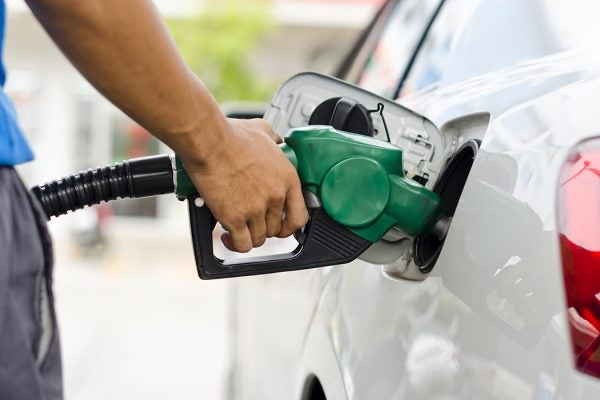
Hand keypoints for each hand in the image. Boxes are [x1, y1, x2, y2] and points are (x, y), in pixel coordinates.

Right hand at [180, 118, 308, 252]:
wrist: (209, 141)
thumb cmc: (231, 135)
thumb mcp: (263, 131)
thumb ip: (275, 139)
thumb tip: (276, 139)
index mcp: (287, 178)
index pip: (300, 216)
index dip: (289, 226)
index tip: (281, 226)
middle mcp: (275, 196)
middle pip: (276, 229)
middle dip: (263, 228)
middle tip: (251, 221)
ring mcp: (256, 209)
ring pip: (259, 239)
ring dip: (248, 235)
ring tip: (237, 228)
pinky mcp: (235, 218)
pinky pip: (242, 244)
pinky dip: (235, 244)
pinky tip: (228, 236)